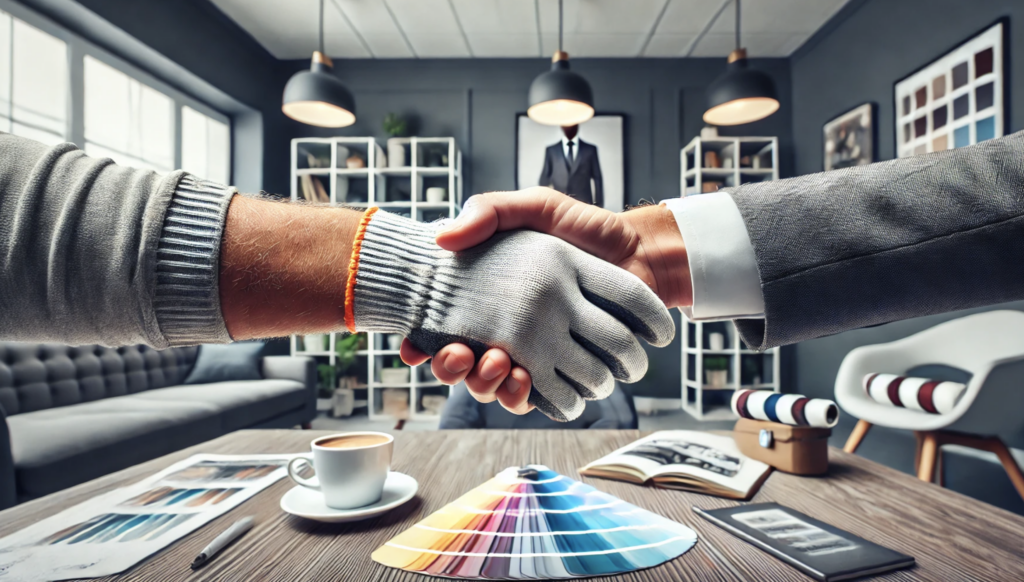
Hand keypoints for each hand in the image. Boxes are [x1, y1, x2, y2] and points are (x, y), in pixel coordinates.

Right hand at [401, 187, 689, 413]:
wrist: (642, 253)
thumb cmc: (586, 228)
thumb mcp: (535, 207)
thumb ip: (490, 212)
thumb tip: (442, 238)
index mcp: (490, 297)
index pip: (440, 326)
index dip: (420, 343)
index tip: (414, 345)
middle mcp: (507, 330)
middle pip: (461, 367)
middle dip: (452, 369)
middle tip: (461, 354)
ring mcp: (536, 355)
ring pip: (494, 388)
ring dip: (487, 385)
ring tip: (501, 365)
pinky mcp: (567, 373)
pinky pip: (537, 399)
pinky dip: (525, 397)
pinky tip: (526, 382)